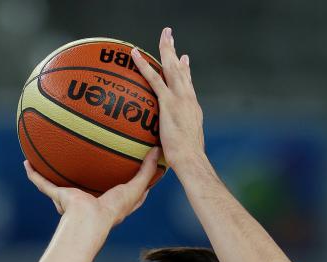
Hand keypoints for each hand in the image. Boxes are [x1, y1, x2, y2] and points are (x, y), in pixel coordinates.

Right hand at [23, 146, 160, 227]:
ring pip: (60, 185)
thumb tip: (157, 150)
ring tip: (50, 156)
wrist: (89, 220)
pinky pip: (42, 184)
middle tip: (85, 157)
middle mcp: (88, 201)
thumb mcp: (136, 188)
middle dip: (84, 175)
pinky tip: (26, 162)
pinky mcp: (59, 197)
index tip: (122, 166)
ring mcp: (72, 200)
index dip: (117, 180)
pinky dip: (34, 175)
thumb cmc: (113, 208)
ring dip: (53, 174)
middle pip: (85, 186)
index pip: (114, 192)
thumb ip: (146, 171)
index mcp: (107, 203)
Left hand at [131, 28, 204, 172]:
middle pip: (181, 70)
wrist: (191, 160)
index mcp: (192, 109)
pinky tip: (134, 54)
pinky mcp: (169, 102)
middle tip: (170, 37)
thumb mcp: (182, 148)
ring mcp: (180, 98)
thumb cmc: (187, 162)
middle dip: (175, 53)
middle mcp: (188, 99)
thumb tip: (163, 153)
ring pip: (171, 68)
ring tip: (163, 35)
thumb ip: (174, 143)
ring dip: (166, 49)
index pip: (188, 86)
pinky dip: (143, 65)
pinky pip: (154, 79)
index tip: (184, 60)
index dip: (186, 72)